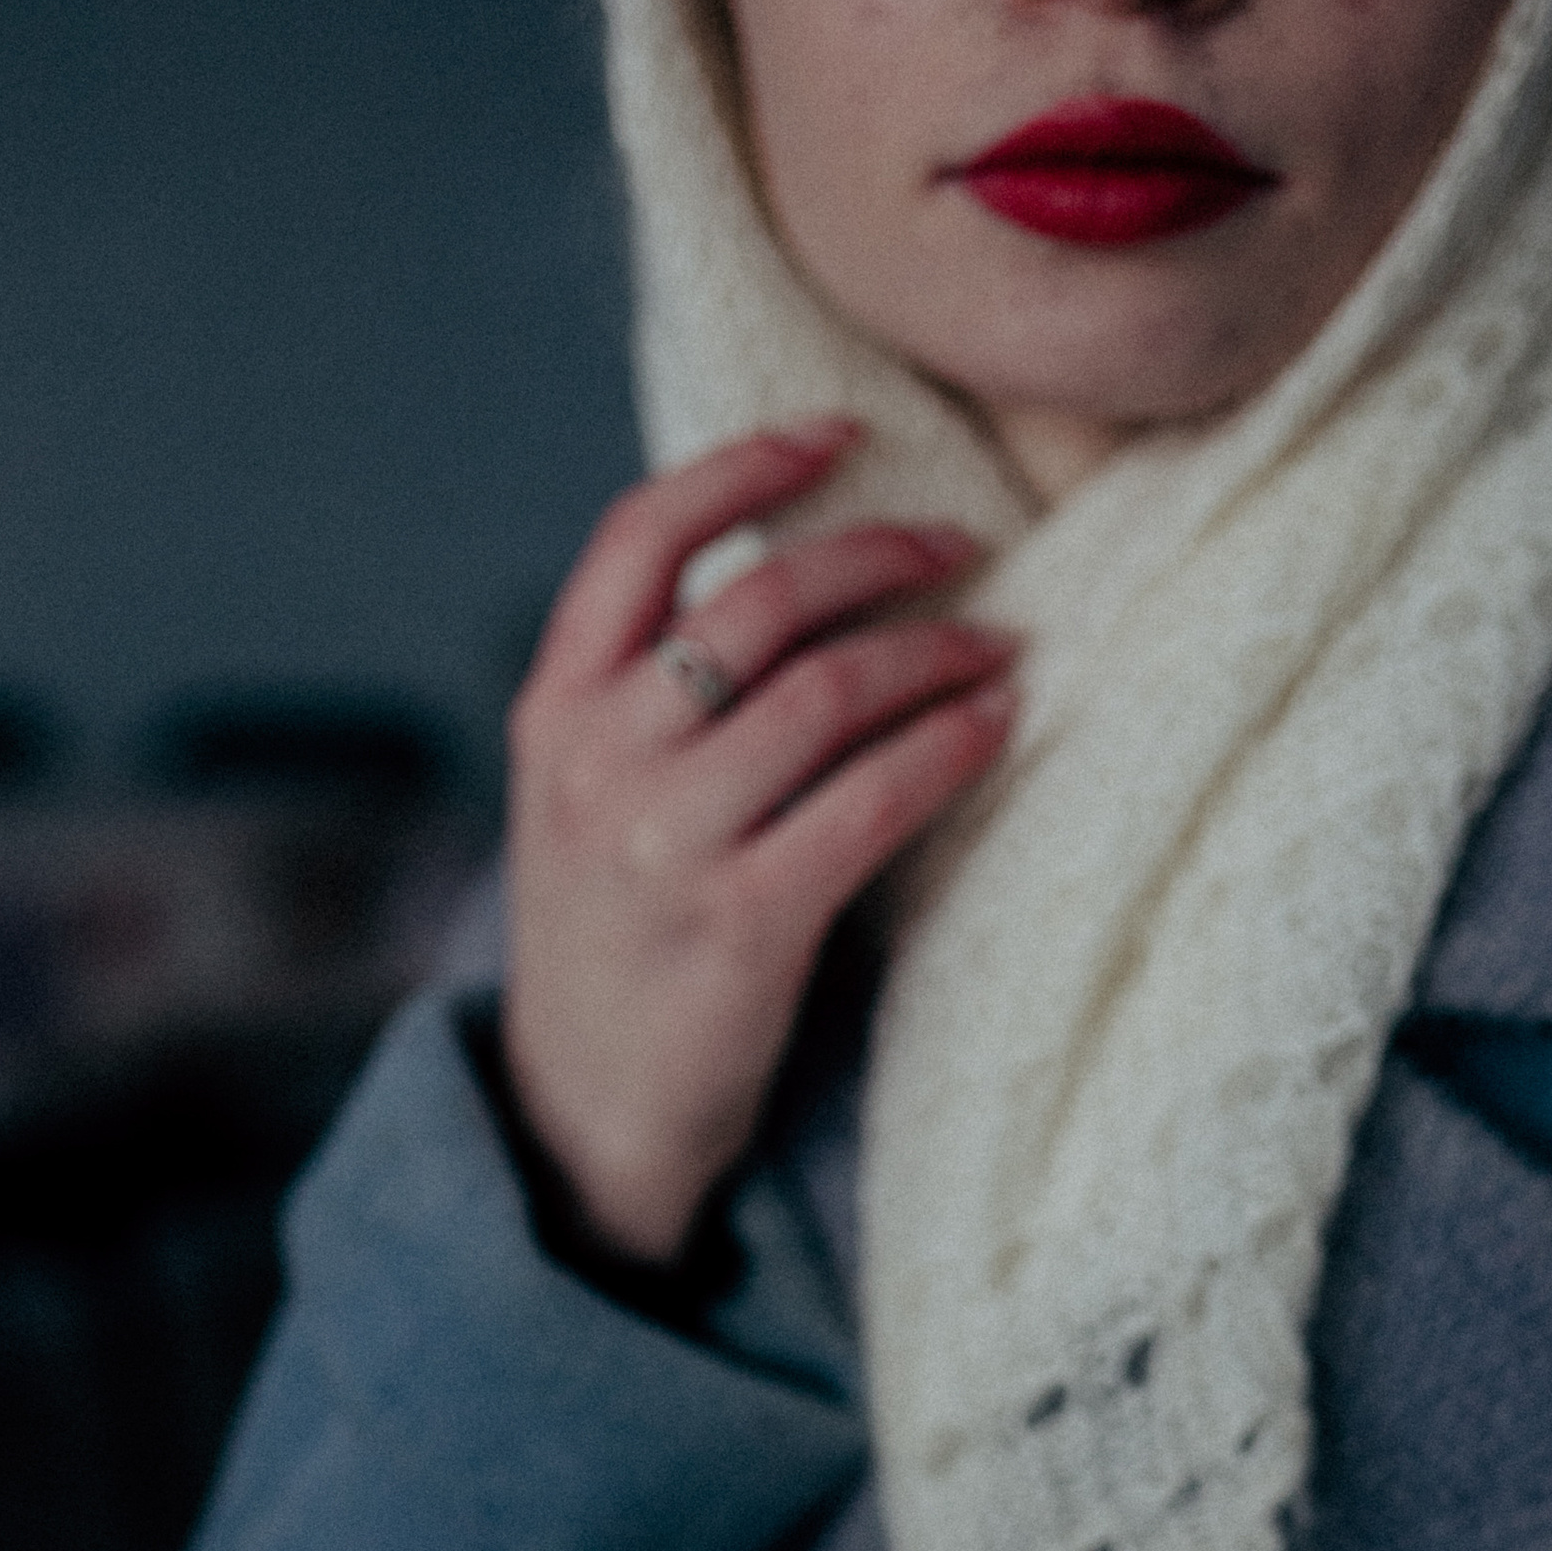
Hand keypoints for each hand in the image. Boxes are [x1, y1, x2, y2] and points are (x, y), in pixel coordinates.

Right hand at [501, 419, 1014, 1264]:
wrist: (581, 1116)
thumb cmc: (610, 945)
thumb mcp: (581, 800)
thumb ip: (644, 698)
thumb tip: (785, 583)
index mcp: (553, 711)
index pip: (639, 536)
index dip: (746, 465)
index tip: (840, 434)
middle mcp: (598, 761)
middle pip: (756, 603)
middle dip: (878, 553)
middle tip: (961, 546)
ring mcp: (664, 844)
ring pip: (825, 692)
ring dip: (932, 653)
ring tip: (999, 647)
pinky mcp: (742, 925)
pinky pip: (870, 801)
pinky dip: (945, 748)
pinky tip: (992, 727)